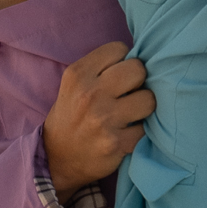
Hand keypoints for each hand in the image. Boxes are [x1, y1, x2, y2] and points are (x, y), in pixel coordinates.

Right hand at [44, 43, 152, 196]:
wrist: (57, 158)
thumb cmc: (72, 115)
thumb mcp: (74, 84)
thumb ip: (101, 68)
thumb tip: (141, 55)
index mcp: (78, 74)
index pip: (118, 48)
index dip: (122, 61)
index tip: (116, 74)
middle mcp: (90, 94)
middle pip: (138, 69)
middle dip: (137, 80)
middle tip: (129, 92)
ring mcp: (104, 119)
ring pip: (149, 99)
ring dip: (144, 106)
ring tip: (132, 112)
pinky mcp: (117, 143)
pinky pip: (147, 128)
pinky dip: (141, 131)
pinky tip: (129, 132)